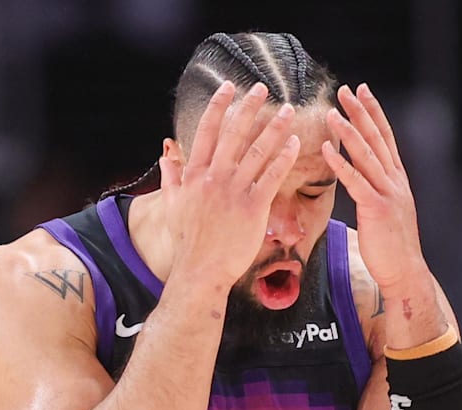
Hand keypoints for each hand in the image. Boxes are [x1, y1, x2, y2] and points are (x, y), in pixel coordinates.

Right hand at [160, 81, 299, 290]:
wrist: (200, 270)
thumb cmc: (187, 241)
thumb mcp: (172, 205)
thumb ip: (170, 177)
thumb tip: (165, 154)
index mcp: (194, 174)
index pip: (207, 131)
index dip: (219, 106)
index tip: (229, 88)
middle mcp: (214, 178)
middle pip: (234, 133)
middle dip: (249, 107)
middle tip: (262, 88)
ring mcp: (234, 191)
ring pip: (258, 150)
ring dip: (274, 127)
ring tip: (287, 110)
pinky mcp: (254, 207)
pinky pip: (273, 176)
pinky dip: (284, 157)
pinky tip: (295, 142)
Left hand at [322, 84, 427, 289]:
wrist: (405, 271)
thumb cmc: (392, 246)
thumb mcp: (388, 210)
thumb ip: (377, 190)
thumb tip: (363, 181)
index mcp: (396, 179)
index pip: (384, 137)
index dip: (373, 112)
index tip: (362, 91)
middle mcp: (394, 180)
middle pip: (376, 138)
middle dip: (360, 112)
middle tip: (345, 89)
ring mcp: (387, 193)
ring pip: (366, 155)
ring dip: (348, 131)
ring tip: (331, 112)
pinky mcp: (376, 208)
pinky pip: (355, 181)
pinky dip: (340, 163)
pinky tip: (327, 148)